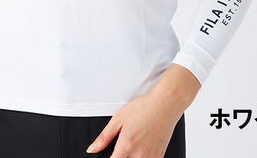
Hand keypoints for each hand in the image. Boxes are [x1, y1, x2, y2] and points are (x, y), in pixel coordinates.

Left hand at [86, 64, 200, 156]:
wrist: (164, 104)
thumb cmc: (144, 108)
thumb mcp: (118, 119)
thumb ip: (104, 137)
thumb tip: (92, 149)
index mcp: (126, 146)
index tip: (108, 155)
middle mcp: (139, 155)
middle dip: (119, 156)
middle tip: (120, 146)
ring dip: (130, 157)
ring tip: (131, 145)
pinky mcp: (159, 157)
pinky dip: (141, 157)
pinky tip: (141, 147)